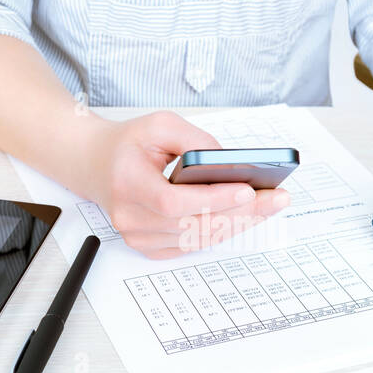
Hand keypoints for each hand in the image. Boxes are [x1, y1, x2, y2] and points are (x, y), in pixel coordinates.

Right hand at [83, 111, 289, 257]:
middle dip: (241, 212)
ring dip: (238, 223)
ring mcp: (138, 237)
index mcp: (126, 183)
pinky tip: (246, 217)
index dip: (212, 199)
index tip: (247, 189)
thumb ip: (195, 141)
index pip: (173, 202)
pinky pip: (193, 245)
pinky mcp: (150, 248)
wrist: (96, 165)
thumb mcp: (159, 125)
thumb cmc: (129, 144)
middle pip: (192, 224)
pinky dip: (222, 231)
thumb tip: (230, 163)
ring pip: (198, 239)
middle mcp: (130, 217)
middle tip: (276, 198)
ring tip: (270, 205)